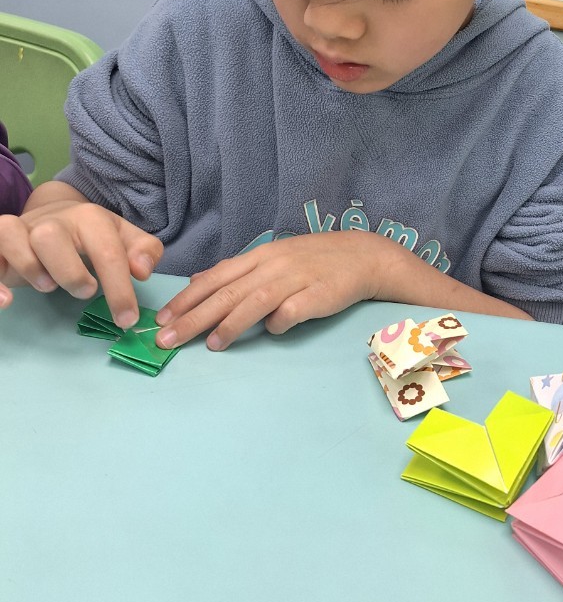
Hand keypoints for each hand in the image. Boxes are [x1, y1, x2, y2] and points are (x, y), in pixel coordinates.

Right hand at [0, 191, 162, 327]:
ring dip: (29, 267)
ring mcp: (22, 228)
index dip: (119, 289)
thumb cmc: (89, 233)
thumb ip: (143, 249)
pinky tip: (6, 300)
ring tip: (48, 286)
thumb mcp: (121, 236)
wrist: (52, 211)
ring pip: (13, 235)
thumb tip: (143, 270)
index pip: (107, 251)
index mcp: (89, 218)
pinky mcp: (0, 241)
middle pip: (52, 237)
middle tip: (85, 291)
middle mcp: (53, 220)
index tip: (126, 319)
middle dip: (69, 271)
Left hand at [155, 232, 385, 350]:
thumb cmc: (314, 261)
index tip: (161, 319)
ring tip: (210, 344)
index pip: (215, 278)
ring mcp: (297, 279)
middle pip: (227, 292)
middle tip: (167, 339)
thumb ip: (237, 271)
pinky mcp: (319, 294)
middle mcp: (273, 265)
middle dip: (193, 317)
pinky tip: (272, 332)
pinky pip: (293, 310)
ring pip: (256, 301)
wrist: (363, 256)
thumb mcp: (272, 258)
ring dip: (230, 323)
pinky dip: (279, 322)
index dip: (187, 299)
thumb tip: (197, 281)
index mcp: (260, 256)